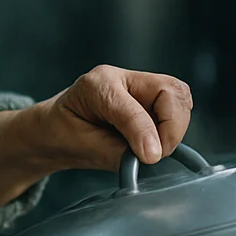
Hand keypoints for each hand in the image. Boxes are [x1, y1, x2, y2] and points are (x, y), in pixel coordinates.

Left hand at [0, 65, 192, 209]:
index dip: (144, 132)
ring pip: (180, 98)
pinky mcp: (151, 99)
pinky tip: (156, 142)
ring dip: (175, 128)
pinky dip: (174, 127)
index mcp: (98, 85)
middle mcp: (122, 78)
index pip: (132, 107)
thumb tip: (148, 156)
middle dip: (172, 127)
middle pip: (171, 92)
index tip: (151, 157)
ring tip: (152, 149)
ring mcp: (139, 86)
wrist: (54, 128)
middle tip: (155, 154)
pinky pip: (178, 108)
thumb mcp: (78, 145)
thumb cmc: (61, 133)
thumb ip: (113, 151)